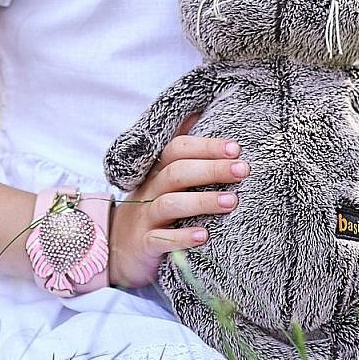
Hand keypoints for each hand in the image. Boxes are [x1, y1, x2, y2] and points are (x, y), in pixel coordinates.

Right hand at [106, 110, 246, 290]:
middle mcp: (149, 190)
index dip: (206, 146)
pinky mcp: (143, 245)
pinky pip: (160, 239)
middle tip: (243, 170)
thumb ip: (181, 150)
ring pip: (169, 203)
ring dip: (201, 201)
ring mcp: (144, 217)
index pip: (177, 149)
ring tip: (231, 202)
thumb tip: (198, 111)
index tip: (236, 148)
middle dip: (212, 169)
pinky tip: (204, 237)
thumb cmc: (151, 209)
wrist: (115, 248)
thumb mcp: (161, 178)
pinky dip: (182, 238)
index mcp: (157, 172)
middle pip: (177, 172)